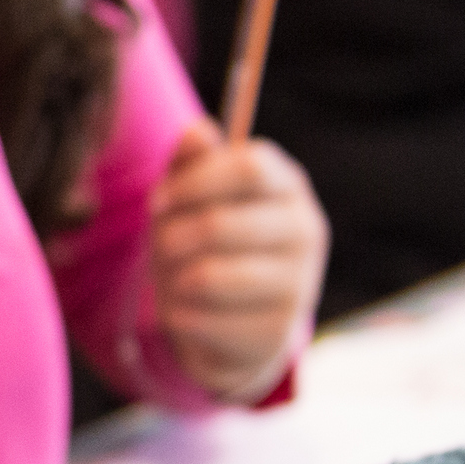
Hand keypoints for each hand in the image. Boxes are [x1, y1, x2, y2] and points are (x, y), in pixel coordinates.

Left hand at [150, 124, 325, 401]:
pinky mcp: (276, 333)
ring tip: (178, 278)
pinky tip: (191, 312)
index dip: (193, 182)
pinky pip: (199, 320)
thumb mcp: (194, 198)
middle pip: (219, 223)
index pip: (250, 166)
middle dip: (171, 237)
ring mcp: (299, 285)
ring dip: (173, 279)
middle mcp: (306, 231)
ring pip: (206, 276)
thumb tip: (197, 130)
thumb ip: (193, 163)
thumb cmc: (208, 244)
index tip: (158, 201)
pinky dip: (178, 316)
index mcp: (288, 187)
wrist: (232, 321)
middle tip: (164, 246)